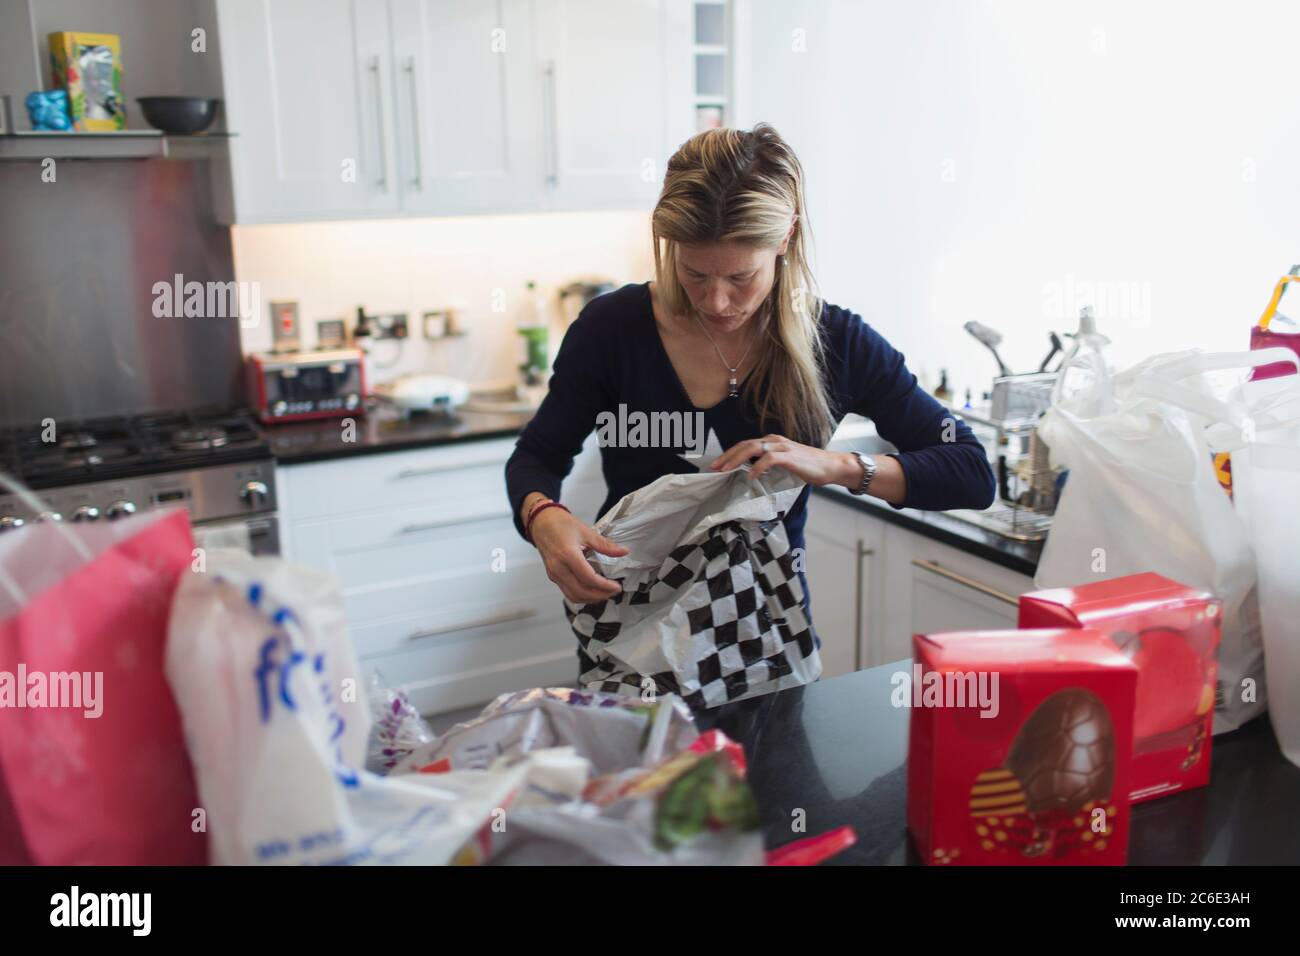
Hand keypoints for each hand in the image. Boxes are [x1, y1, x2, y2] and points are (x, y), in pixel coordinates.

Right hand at [530, 504, 628, 604]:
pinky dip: (581, 595)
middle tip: (614, 592)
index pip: (588, 578)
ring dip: (591, 599)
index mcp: (568, 555)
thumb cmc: (560, 524)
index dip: (604, 586)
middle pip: (581, 592)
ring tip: (605, 593)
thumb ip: (605, 545)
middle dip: (600, 595)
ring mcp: (554, 574)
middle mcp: (559, 568)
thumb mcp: (586, 531)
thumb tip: (623, 551)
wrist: (541, 522)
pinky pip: (567, 592)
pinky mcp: (553, 576)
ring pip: (573, 596)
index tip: (617, 586)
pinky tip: (592, 590)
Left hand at [708, 433, 859, 487]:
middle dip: (728, 456)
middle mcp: (775, 441)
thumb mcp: (784, 464)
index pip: (745, 445)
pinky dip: (758, 467)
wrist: (830, 466)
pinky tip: (751, 475)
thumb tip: (752, 474)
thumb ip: (769, 465)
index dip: (729, 454)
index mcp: (772, 442)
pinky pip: (769, 459)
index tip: (717, 464)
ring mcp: (782, 447)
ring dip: (737, 459)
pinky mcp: (790, 456)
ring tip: (726, 469)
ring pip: (753, 448)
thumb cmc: (809, 467)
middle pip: (745, 444)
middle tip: (715, 467)